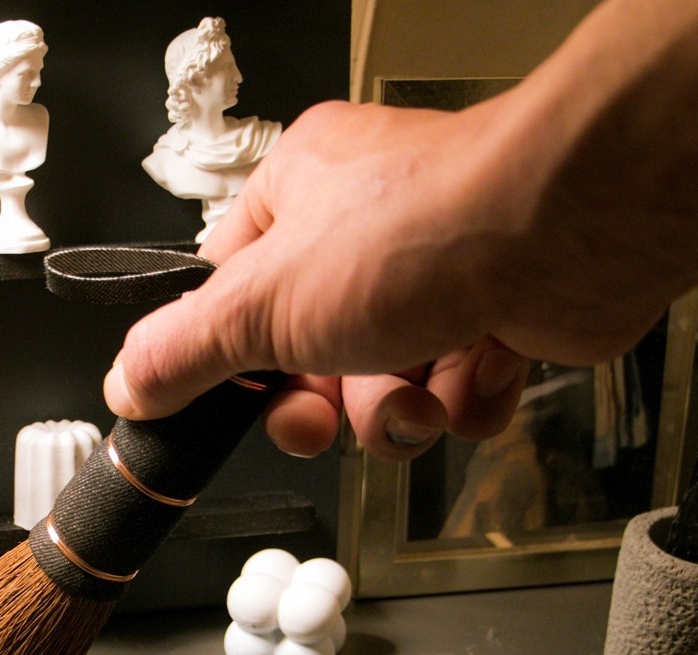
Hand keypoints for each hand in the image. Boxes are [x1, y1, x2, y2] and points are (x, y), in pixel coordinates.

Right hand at [105, 99, 653, 458]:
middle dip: (327, 403)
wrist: (570, 232)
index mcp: (299, 197)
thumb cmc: (424, 230)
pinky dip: (464, 399)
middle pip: (311, 355)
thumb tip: (127, 383)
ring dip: (398, 411)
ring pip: (386, 385)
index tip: (238, 400)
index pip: (233, 293)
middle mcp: (367, 228)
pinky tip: (478, 370)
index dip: (235, 360)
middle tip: (327, 415)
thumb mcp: (263, 304)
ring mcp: (438, 272)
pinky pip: (456, 392)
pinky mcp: (499, 313)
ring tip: (419, 393)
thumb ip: (186, 351)